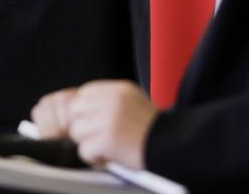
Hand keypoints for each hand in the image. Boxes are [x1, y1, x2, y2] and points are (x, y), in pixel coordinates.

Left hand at [30, 81, 156, 169]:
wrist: (172, 147)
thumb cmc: (154, 130)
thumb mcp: (134, 101)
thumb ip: (109, 100)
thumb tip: (83, 107)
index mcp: (119, 90)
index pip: (84, 94)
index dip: (83, 110)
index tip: (90, 121)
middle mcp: (111, 101)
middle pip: (75, 111)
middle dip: (83, 126)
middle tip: (97, 136)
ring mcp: (108, 120)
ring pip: (76, 131)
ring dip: (89, 143)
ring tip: (107, 147)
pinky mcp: (107, 140)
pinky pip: (84, 150)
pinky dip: (94, 158)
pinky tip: (109, 157)